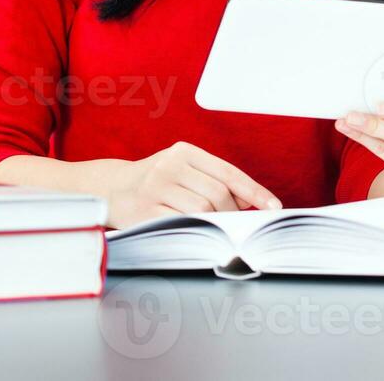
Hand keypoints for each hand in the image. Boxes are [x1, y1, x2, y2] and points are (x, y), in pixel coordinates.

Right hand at [103, 141, 280, 228]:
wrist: (110, 189)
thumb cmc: (157, 182)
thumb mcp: (184, 170)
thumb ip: (215, 180)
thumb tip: (251, 201)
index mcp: (184, 151)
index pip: (229, 172)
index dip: (254, 191)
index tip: (273, 207)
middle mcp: (170, 165)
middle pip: (218, 193)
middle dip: (231, 211)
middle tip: (232, 221)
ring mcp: (156, 188)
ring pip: (202, 209)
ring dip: (214, 222)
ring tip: (212, 225)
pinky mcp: (145, 211)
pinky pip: (182, 223)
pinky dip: (195, 229)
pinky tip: (196, 231)